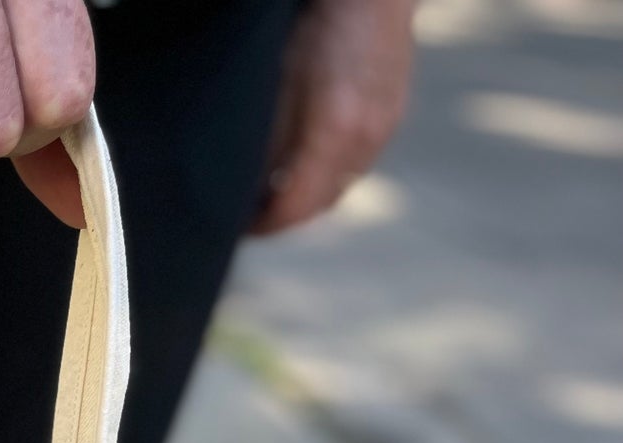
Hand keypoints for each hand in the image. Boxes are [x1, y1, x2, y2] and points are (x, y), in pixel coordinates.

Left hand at [251, 0, 414, 236]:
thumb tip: (251, 187)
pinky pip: (357, 163)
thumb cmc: (320, 19)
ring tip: (277, 189)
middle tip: (253, 215)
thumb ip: (268, 139)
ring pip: (340, 186)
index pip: (296, 207)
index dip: (265, 225)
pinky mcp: (392, 117)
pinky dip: (330, 172)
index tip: (242, 228)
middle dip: (285, 216)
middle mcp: (365, 138)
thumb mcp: (279, 77)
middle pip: (320, 204)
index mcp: (334, 130)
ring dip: (309, 196)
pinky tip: (309, 158)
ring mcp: (384, 129)